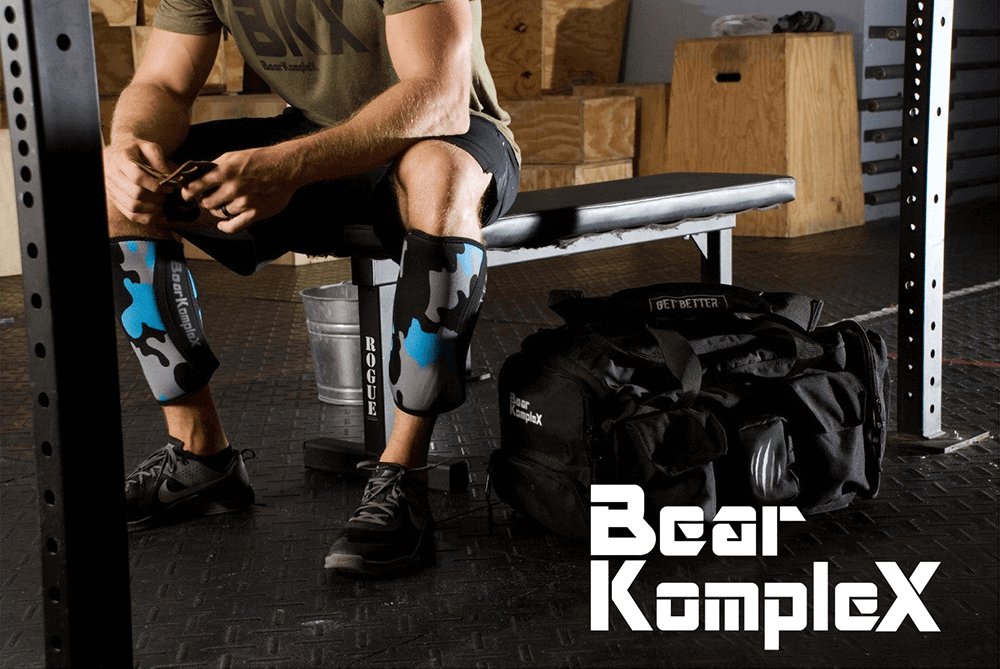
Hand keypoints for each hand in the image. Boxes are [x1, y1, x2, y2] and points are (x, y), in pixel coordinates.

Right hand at [103, 138, 173, 225]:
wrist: (119, 150)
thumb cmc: (137, 148)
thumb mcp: (150, 147)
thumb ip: (160, 162)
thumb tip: (170, 180)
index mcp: (121, 159)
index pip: (138, 177)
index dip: (156, 185)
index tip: (169, 188)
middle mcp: (112, 174)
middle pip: (136, 194)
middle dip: (156, 198)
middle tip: (166, 196)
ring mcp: (111, 188)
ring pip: (133, 207)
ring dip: (153, 209)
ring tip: (162, 203)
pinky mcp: (114, 199)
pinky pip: (130, 215)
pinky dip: (147, 219)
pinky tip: (160, 216)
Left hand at [181, 145, 298, 233]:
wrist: (286, 167)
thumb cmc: (260, 160)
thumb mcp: (234, 156)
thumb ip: (216, 167)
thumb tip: (199, 176)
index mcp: (225, 171)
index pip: (196, 186)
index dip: (187, 192)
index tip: (186, 195)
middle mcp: (232, 188)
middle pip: (207, 203)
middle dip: (206, 201)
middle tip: (211, 197)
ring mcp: (244, 202)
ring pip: (219, 213)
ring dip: (219, 210)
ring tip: (224, 204)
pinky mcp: (255, 213)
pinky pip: (233, 226)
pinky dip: (225, 226)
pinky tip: (223, 223)